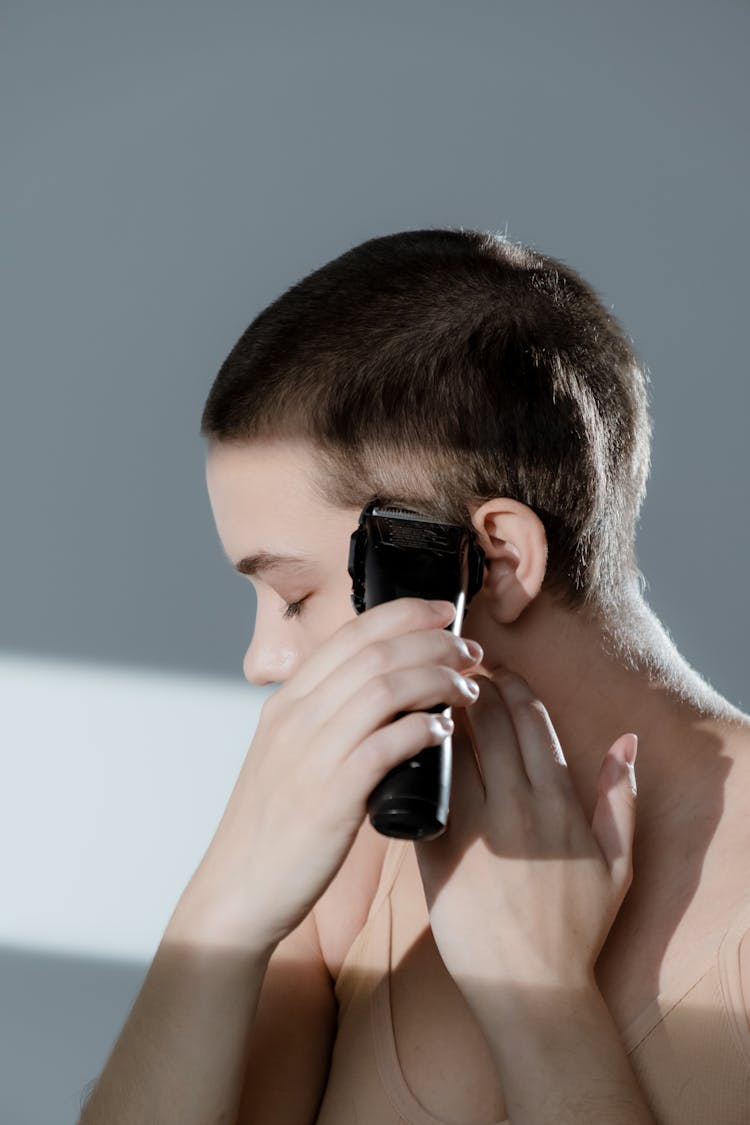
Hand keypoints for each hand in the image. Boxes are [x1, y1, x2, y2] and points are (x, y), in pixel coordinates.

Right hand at [188, 598, 482, 954]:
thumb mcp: (288, 757)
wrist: (237, 891)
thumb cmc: (273, 827)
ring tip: (468, 688)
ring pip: (384, 688)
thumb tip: (384, 697)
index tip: (445, 614)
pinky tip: (445, 731)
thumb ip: (326, 722)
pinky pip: (385, 744)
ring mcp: (310, 754)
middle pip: (375, 651)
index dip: (406, 614)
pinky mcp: (330, 796)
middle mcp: (295, 717)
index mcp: (286, 702)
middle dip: (433, 641)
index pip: (351, 633)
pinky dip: (422, 729)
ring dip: (436, 679)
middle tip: (471, 651)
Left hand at [413, 669, 637, 1017]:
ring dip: (441, 716)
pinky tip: (406, 743)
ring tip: (426, 696)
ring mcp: (477, 829)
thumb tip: (625, 742)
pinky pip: (426, 790)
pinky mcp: (440, 852)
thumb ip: (620, 798)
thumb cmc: (575, 928)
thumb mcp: (618, 864)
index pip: (532, 720)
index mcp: (559, 803)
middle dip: (472, 687)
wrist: (532, 988)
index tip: (494, 671)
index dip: (511, 685)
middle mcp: (518, 808)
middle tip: (454, 672)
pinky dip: (418, 761)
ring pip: (454, 748)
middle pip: (491, 722)